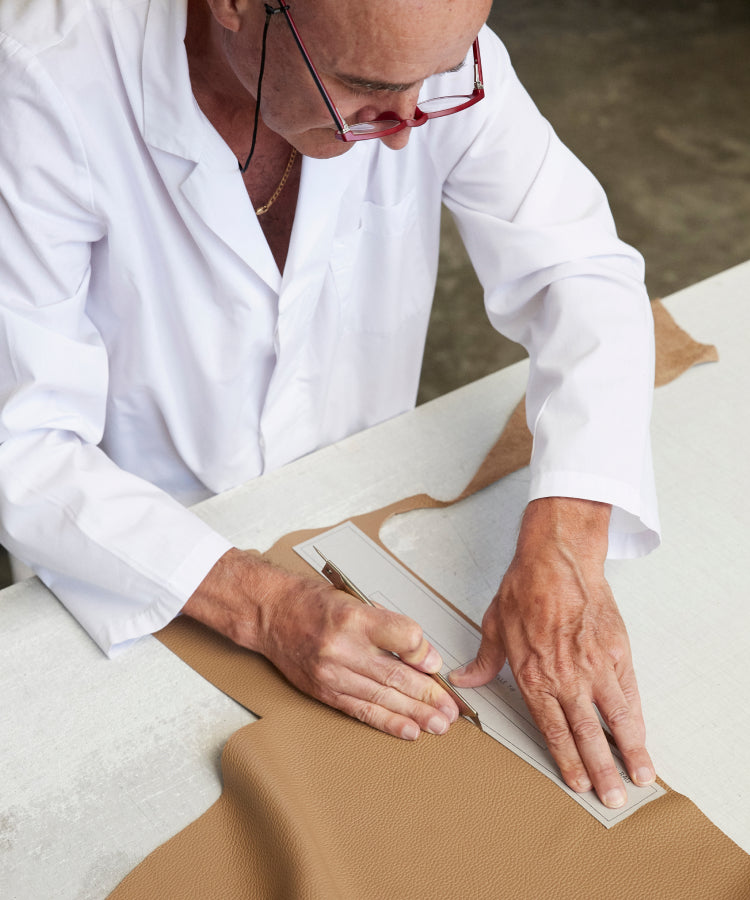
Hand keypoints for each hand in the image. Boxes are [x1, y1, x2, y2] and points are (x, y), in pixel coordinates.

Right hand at [183, 548, 458, 739]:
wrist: (270, 613)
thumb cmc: (311, 602)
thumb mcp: (352, 599)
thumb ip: (387, 624)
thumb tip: (421, 653)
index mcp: (353, 618)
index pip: (403, 638)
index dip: (424, 653)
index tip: (436, 663)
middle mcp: (342, 647)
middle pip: (396, 675)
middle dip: (429, 695)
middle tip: (451, 709)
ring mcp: (331, 673)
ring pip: (382, 697)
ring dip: (415, 714)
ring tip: (438, 724)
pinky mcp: (323, 691)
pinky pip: (361, 710)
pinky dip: (388, 722)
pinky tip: (408, 730)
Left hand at [451, 497, 654, 807]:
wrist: (557, 558)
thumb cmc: (525, 588)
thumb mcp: (494, 624)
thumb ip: (485, 660)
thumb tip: (464, 680)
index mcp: (534, 675)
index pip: (553, 728)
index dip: (566, 759)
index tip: (577, 784)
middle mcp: (566, 676)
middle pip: (587, 733)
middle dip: (600, 770)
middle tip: (612, 798)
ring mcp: (594, 665)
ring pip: (616, 718)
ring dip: (628, 751)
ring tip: (639, 778)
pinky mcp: (616, 650)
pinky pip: (629, 692)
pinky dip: (637, 717)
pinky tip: (641, 736)